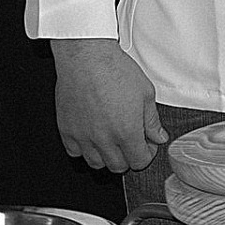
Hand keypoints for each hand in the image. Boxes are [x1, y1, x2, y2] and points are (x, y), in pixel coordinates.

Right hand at [51, 38, 168, 171]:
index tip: (148, 144)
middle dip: (129, 157)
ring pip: (95, 163)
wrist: (86, 58)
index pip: (139, 161)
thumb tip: (158, 136)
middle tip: (132, 142)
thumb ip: (152, 120)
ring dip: (107, 156)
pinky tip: (92, 136)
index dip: (147, 154)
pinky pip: (74, 152)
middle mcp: (103, 139)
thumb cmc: (115, 70)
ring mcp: (82, 136)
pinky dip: (84, 149)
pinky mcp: (66, 130)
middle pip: (118, 166)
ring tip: (113, 139)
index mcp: (126, 131)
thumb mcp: (145, 92)